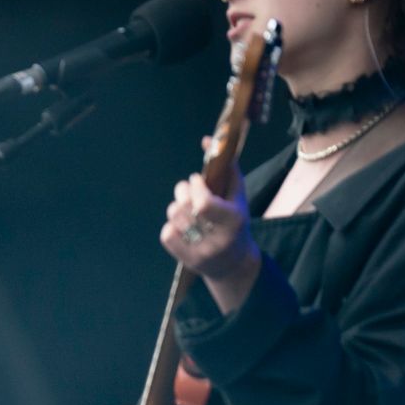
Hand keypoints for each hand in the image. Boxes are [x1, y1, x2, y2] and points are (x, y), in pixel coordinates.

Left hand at [160, 171, 261, 312]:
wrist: (234, 264)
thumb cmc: (236, 223)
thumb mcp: (238, 196)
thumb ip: (227, 167)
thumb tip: (207, 140)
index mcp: (234, 221)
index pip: (203, 203)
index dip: (195, 186)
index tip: (196, 179)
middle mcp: (217, 239)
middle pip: (184, 207)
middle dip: (182, 191)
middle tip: (187, 188)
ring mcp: (201, 252)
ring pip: (174, 218)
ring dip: (176, 205)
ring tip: (185, 205)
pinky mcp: (186, 260)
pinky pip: (166, 234)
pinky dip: (171, 224)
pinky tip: (181, 223)